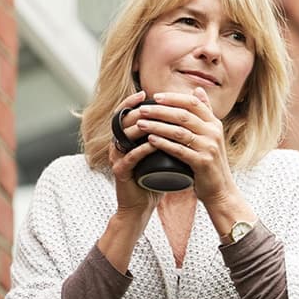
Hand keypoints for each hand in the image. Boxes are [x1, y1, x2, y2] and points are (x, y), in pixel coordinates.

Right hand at [108, 90, 161, 219]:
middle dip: (139, 110)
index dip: (132, 102)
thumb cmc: (151, 179)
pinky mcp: (120, 172)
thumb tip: (181, 119)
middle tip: (154, 103)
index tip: (146, 92)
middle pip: (123, 121)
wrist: (140, 206)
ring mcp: (117, 158)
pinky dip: (142, 149)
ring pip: (125, 136)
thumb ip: (163, 137)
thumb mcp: (158, 154)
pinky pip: (130, 157)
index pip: (124, 115)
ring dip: (142, 126)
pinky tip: (154, 143)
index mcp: (124, 139)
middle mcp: (117, 146)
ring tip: (158, 119)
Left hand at [136, 87, 237, 204]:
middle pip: (183, 115)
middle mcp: (213, 133)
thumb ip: (205, 113)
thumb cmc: (210, 162)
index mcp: (214, 123)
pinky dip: (163, 143)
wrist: (221, 189)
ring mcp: (209, 147)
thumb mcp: (211, 134)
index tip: (155, 96)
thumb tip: (197, 89)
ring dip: (157, 126)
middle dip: (160, 111)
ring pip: (178, 131)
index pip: (193, 103)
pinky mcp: (202, 162)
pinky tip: (150, 140)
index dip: (173, 98)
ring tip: (140, 124)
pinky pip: (179, 150)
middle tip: (142, 109)